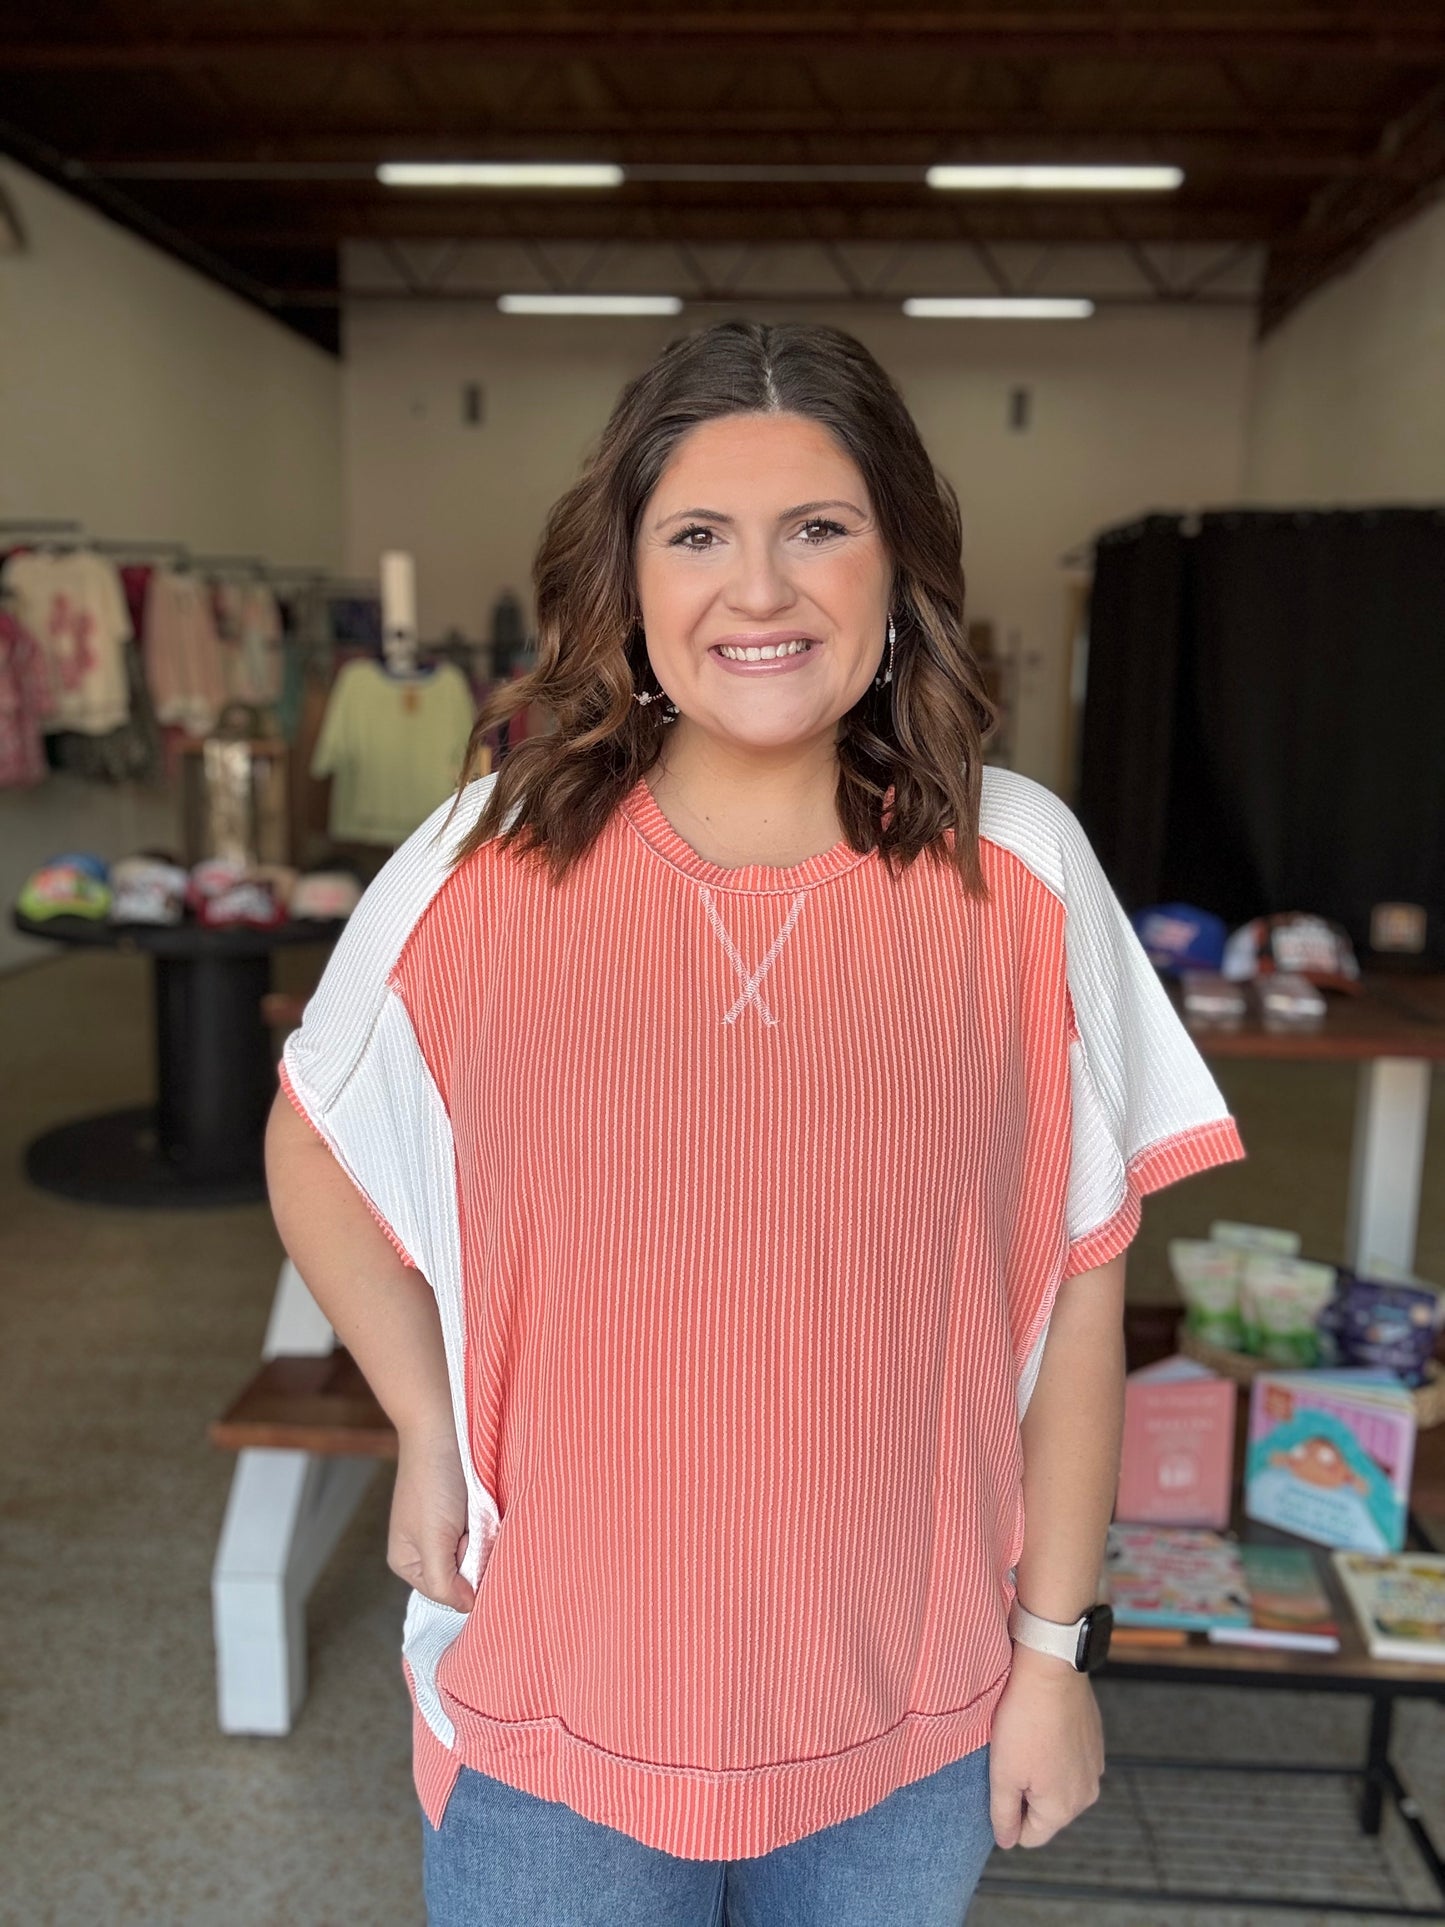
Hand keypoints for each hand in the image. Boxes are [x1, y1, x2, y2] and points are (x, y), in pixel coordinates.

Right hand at [387, 1418, 475, 1611]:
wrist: (442, 1423)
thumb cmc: (433, 1479)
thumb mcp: (433, 1538)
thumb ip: (444, 1581)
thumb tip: (466, 1607)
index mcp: (409, 1563)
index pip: (447, 1596)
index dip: (466, 1579)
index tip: (470, 1551)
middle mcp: (428, 1551)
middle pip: (465, 1576)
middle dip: (478, 1557)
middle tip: (475, 1526)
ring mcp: (449, 1530)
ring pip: (479, 1554)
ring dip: (487, 1537)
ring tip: (481, 1510)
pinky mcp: (467, 1510)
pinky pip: (485, 1531)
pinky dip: (491, 1522)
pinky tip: (488, 1504)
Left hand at [989, 1644, 1103, 1849]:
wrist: (1050, 1668)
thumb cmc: (1023, 1719)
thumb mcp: (1002, 1773)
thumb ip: (1003, 1815)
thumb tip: (1007, 1841)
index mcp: (1063, 1809)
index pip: (1029, 1836)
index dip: (1007, 1813)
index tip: (999, 1780)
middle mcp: (1087, 1794)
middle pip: (1045, 1811)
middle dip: (1025, 1791)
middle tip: (1010, 1756)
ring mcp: (1095, 1767)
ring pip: (1058, 1785)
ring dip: (1040, 1771)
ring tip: (1025, 1738)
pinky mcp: (1095, 1742)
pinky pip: (1069, 1760)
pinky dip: (1054, 1750)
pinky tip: (1041, 1726)